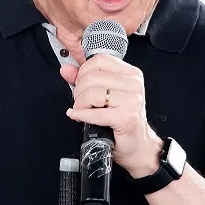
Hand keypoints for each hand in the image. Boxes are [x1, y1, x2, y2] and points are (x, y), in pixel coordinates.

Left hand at [61, 54, 162, 177]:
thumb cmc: (122, 120)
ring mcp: (132, 100)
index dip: (84, 71)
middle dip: (79, 91)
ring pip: (92, 93)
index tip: (81, 84)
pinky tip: (78, 116)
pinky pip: (94, 113)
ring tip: (82, 110)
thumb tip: (66, 69)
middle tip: (81, 102)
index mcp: (130, 74)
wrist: (138, 145)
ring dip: (80, 105)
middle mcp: (134, 84)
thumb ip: (84, 79)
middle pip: (92, 77)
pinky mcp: (126, 116)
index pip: (100, 60)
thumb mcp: (104, 95)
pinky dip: (81, 115)